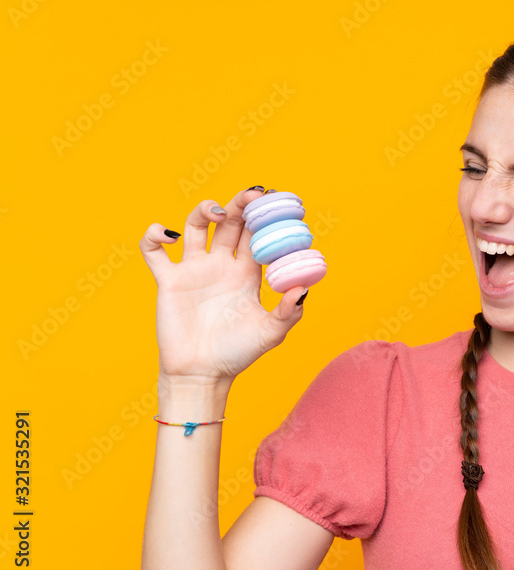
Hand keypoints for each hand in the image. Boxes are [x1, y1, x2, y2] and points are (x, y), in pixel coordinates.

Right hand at [139, 187, 308, 382]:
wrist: (202, 375)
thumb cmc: (238, 354)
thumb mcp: (271, 333)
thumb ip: (288, 312)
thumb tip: (303, 289)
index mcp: (247, 273)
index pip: (257, 235)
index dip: (265, 217)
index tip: (277, 202)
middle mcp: (221, 265)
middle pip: (230, 222)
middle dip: (240, 204)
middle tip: (252, 194)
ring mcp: (194, 270)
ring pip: (195, 225)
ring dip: (204, 209)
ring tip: (215, 212)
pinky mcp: (168, 280)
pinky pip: (154, 250)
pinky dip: (154, 235)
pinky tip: (168, 236)